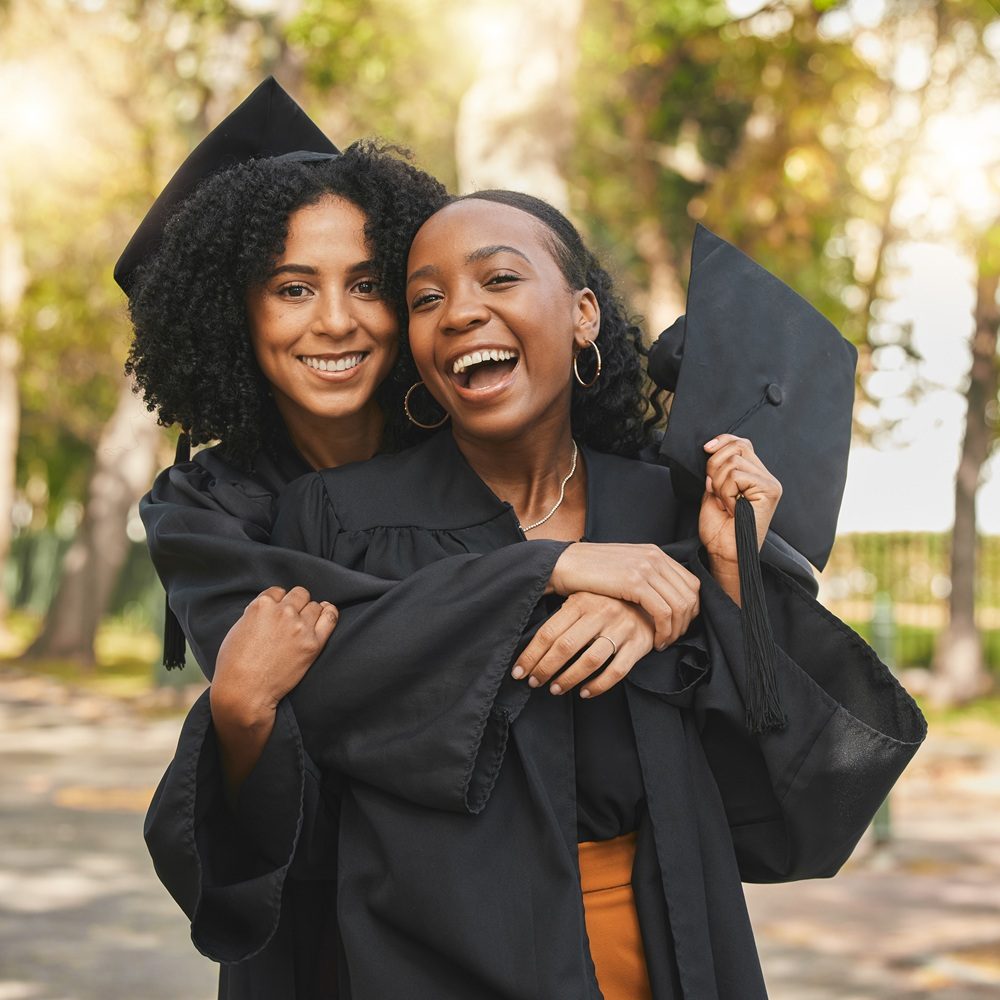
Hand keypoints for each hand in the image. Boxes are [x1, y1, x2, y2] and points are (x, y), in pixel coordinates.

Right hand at [211, 586, 338, 726]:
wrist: (245, 692)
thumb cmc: (234, 665)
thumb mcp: (238, 629)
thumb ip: (255, 613)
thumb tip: (268, 607)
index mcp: (262, 606)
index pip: (278, 592)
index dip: (278, 602)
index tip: (276, 614)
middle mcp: (283, 612)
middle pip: (299, 594)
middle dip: (295, 604)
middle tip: (291, 619)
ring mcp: (300, 627)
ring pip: (314, 606)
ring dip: (310, 612)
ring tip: (304, 624)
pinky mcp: (313, 644)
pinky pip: (330, 617)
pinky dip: (329, 612)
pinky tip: (325, 613)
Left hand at [511, 592, 657, 698]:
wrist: (649, 600)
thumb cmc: (606, 603)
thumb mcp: (582, 598)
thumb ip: (560, 614)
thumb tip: (526, 636)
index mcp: (581, 601)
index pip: (549, 632)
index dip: (531, 655)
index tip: (519, 672)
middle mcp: (601, 612)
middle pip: (565, 647)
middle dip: (545, 669)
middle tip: (534, 683)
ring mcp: (621, 628)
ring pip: (590, 661)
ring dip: (568, 679)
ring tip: (555, 689)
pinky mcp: (638, 644)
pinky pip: (616, 671)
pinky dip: (599, 686)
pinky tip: (585, 692)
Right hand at [549, 543, 699, 649]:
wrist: (564, 564)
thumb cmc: (588, 572)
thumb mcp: (624, 568)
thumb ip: (644, 577)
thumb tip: (661, 598)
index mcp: (654, 553)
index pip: (691, 583)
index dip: (690, 609)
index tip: (678, 627)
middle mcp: (655, 557)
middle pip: (690, 594)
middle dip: (686, 622)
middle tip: (672, 639)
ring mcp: (646, 568)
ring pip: (680, 605)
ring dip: (676, 630)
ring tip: (662, 643)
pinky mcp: (635, 582)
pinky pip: (664, 612)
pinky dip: (664, 631)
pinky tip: (654, 642)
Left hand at [699, 434, 781, 566]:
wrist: (724, 553)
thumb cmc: (719, 530)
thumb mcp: (713, 492)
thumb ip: (716, 471)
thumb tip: (712, 450)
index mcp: (754, 476)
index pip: (741, 443)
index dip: (722, 440)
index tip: (706, 448)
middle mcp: (766, 477)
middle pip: (736, 446)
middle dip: (715, 465)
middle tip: (715, 490)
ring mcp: (770, 483)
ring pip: (732, 462)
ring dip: (719, 484)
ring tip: (725, 503)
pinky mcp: (769, 490)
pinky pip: (736, 476)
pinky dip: (726, 491)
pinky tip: (732, 508)